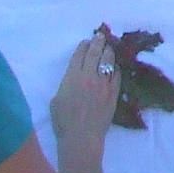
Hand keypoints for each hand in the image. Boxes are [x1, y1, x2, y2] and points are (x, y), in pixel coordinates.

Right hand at [50, 31, 118, 156]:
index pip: (79, 55)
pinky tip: (116, 67)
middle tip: (101, 36)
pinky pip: (117, 77)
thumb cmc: (63, 121)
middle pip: (96, 54)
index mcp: (72, 76)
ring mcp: (104, 84)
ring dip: (109, 52)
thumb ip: (66, 85)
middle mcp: (89, 76)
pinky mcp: (114, 94)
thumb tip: (73, 80)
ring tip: (109, 48)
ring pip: (109, 62)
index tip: (87, 41)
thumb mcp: (57, 99)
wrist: (82, 136)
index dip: (83, 46)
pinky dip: (116, 69)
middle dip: (98, 42)